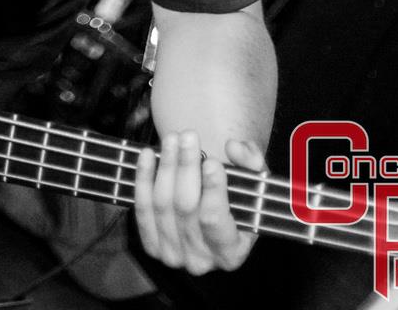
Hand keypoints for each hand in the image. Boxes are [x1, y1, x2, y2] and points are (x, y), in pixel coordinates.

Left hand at [134, 133, 266, 272]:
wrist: (211, 212)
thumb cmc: (236, 198)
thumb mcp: (254, 181)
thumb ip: (252, 162)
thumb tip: (234, 148)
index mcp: (231, 253)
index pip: (215, 221)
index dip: (213, 191)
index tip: (213, 162)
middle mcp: (201, 261)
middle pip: (186, 208)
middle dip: (186, 167)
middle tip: (188, 136)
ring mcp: (174, 255)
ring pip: (163, 204)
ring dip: (166, 166)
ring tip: (172, 139)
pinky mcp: (153, 245)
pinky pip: (143, 209)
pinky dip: (143, 179)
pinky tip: (147, 154)